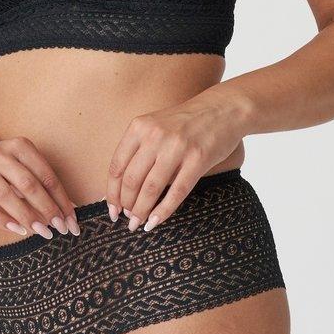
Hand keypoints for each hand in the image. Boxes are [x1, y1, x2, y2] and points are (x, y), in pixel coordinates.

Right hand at [0, 134, 80, 238]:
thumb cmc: (6, 166)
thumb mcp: (24, 164)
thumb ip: (44, 184)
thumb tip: (69, 211)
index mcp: (19, 146)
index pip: (46, 175)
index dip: (61, 199)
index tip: (72, 219)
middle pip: (28, 184)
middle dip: (47, 208)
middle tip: (61, 228)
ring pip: (6, 196)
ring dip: (27, 217)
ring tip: (44, 232)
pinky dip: (3, 221)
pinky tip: (19, 230)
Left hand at [104, 89, 247, 232]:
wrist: (223, 109)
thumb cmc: (186, 123)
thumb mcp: (155, 126)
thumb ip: (138, 150)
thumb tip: (121, 188)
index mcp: (139, 127)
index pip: (117, 167)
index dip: (112, 192)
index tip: (111, 209)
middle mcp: (154, 136)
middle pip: (131, 180)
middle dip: (126, 205)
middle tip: (126, 219)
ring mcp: (177, 147)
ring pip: (151, 188)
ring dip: (141, 211)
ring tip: (138, 223)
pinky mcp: (198, 159)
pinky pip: (176, 192)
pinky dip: (163, 211)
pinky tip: (155, 222)